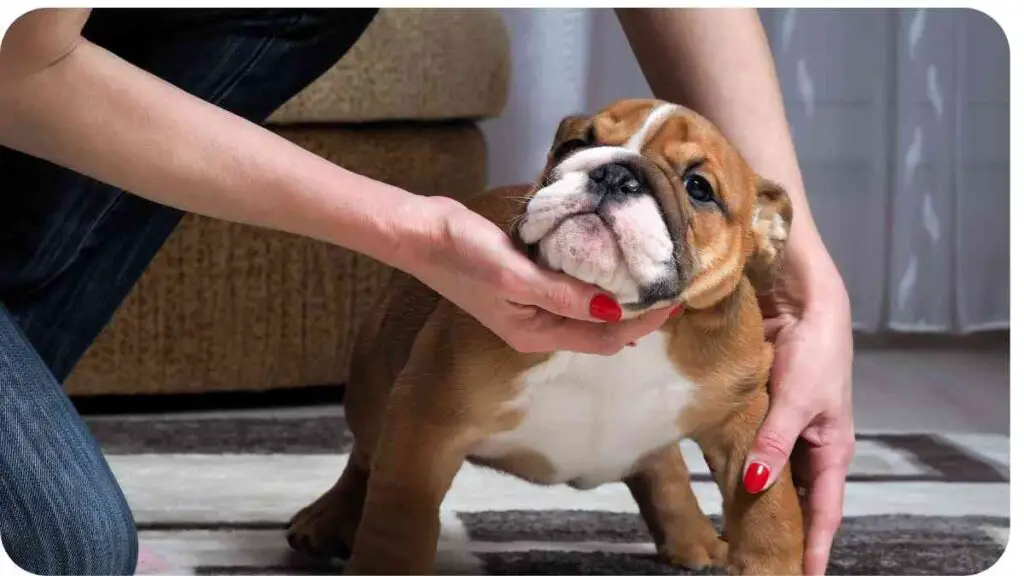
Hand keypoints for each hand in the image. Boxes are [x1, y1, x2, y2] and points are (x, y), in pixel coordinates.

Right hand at [399, 196, 673, 354]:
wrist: (419, 233)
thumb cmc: (462, 256)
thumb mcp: (515, 276)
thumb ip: (563, 295)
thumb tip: (614, 309)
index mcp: (536, 333)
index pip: (605, 338)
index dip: (643, 323)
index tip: (675, 299)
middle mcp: (538, 325)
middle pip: (602, 327)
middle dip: (639, 311)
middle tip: (673, 283)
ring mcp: (532, 303)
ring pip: (589, 306)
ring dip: (621, 293)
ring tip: (652, 271)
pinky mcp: (526, 279)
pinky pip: (573, 285)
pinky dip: (597, 275)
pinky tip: (613, 256)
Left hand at [742, 259, 854, 575]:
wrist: (803, 303)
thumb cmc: (816, 351)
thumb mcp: (797, 401)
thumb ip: (775, 442)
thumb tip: (754, 483)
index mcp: (832, 450)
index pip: (825, 512)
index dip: (815, 546)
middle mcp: (811, 445)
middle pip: (798, 499)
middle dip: (783, 529)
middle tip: (759, 557)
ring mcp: (788, 430)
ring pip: (773, 475)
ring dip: (757, 498)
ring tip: (737, 532)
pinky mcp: (766, 412)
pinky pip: (755, 447)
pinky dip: (741, 463)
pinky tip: (721, 479)